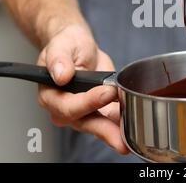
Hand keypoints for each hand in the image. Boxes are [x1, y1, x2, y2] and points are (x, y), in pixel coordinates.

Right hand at [37, 24, 128, 153]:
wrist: (78, 46)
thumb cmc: (67, 45)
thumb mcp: (61, 46)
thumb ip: (59, 59)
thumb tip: (61, 74)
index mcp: (51, 95)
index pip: (69, 105)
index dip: (88, 102)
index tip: (107, 93)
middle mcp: (64, 109)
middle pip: (85, 123)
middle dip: (104, 131)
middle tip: (121, 138)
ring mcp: (82, 112)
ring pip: (99, 126)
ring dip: (115, 132)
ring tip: (131, 138)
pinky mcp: (98, 111)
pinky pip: (110, 120)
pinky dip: (121, 123)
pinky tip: (134, 125)